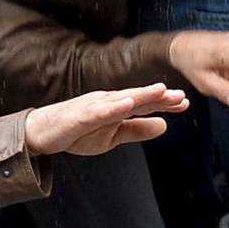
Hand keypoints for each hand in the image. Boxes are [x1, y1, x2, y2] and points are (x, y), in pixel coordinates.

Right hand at [24, 83, 188, 157]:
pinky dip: (114, 107)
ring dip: (141, 95)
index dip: (164, 103)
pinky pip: (99, 111)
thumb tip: (164, 125)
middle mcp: (107, 101)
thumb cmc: (78, 132)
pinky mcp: (80, 115)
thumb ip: (137, 129)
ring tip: (160, 91)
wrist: (43, 134)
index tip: (185, 103)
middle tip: (180, 96)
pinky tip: (127, 104)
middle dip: (158, 97)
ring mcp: (93, 106)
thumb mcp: (113, 136)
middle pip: (137, 98)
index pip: (144, 104)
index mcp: (117, 107)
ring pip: (121, 100)